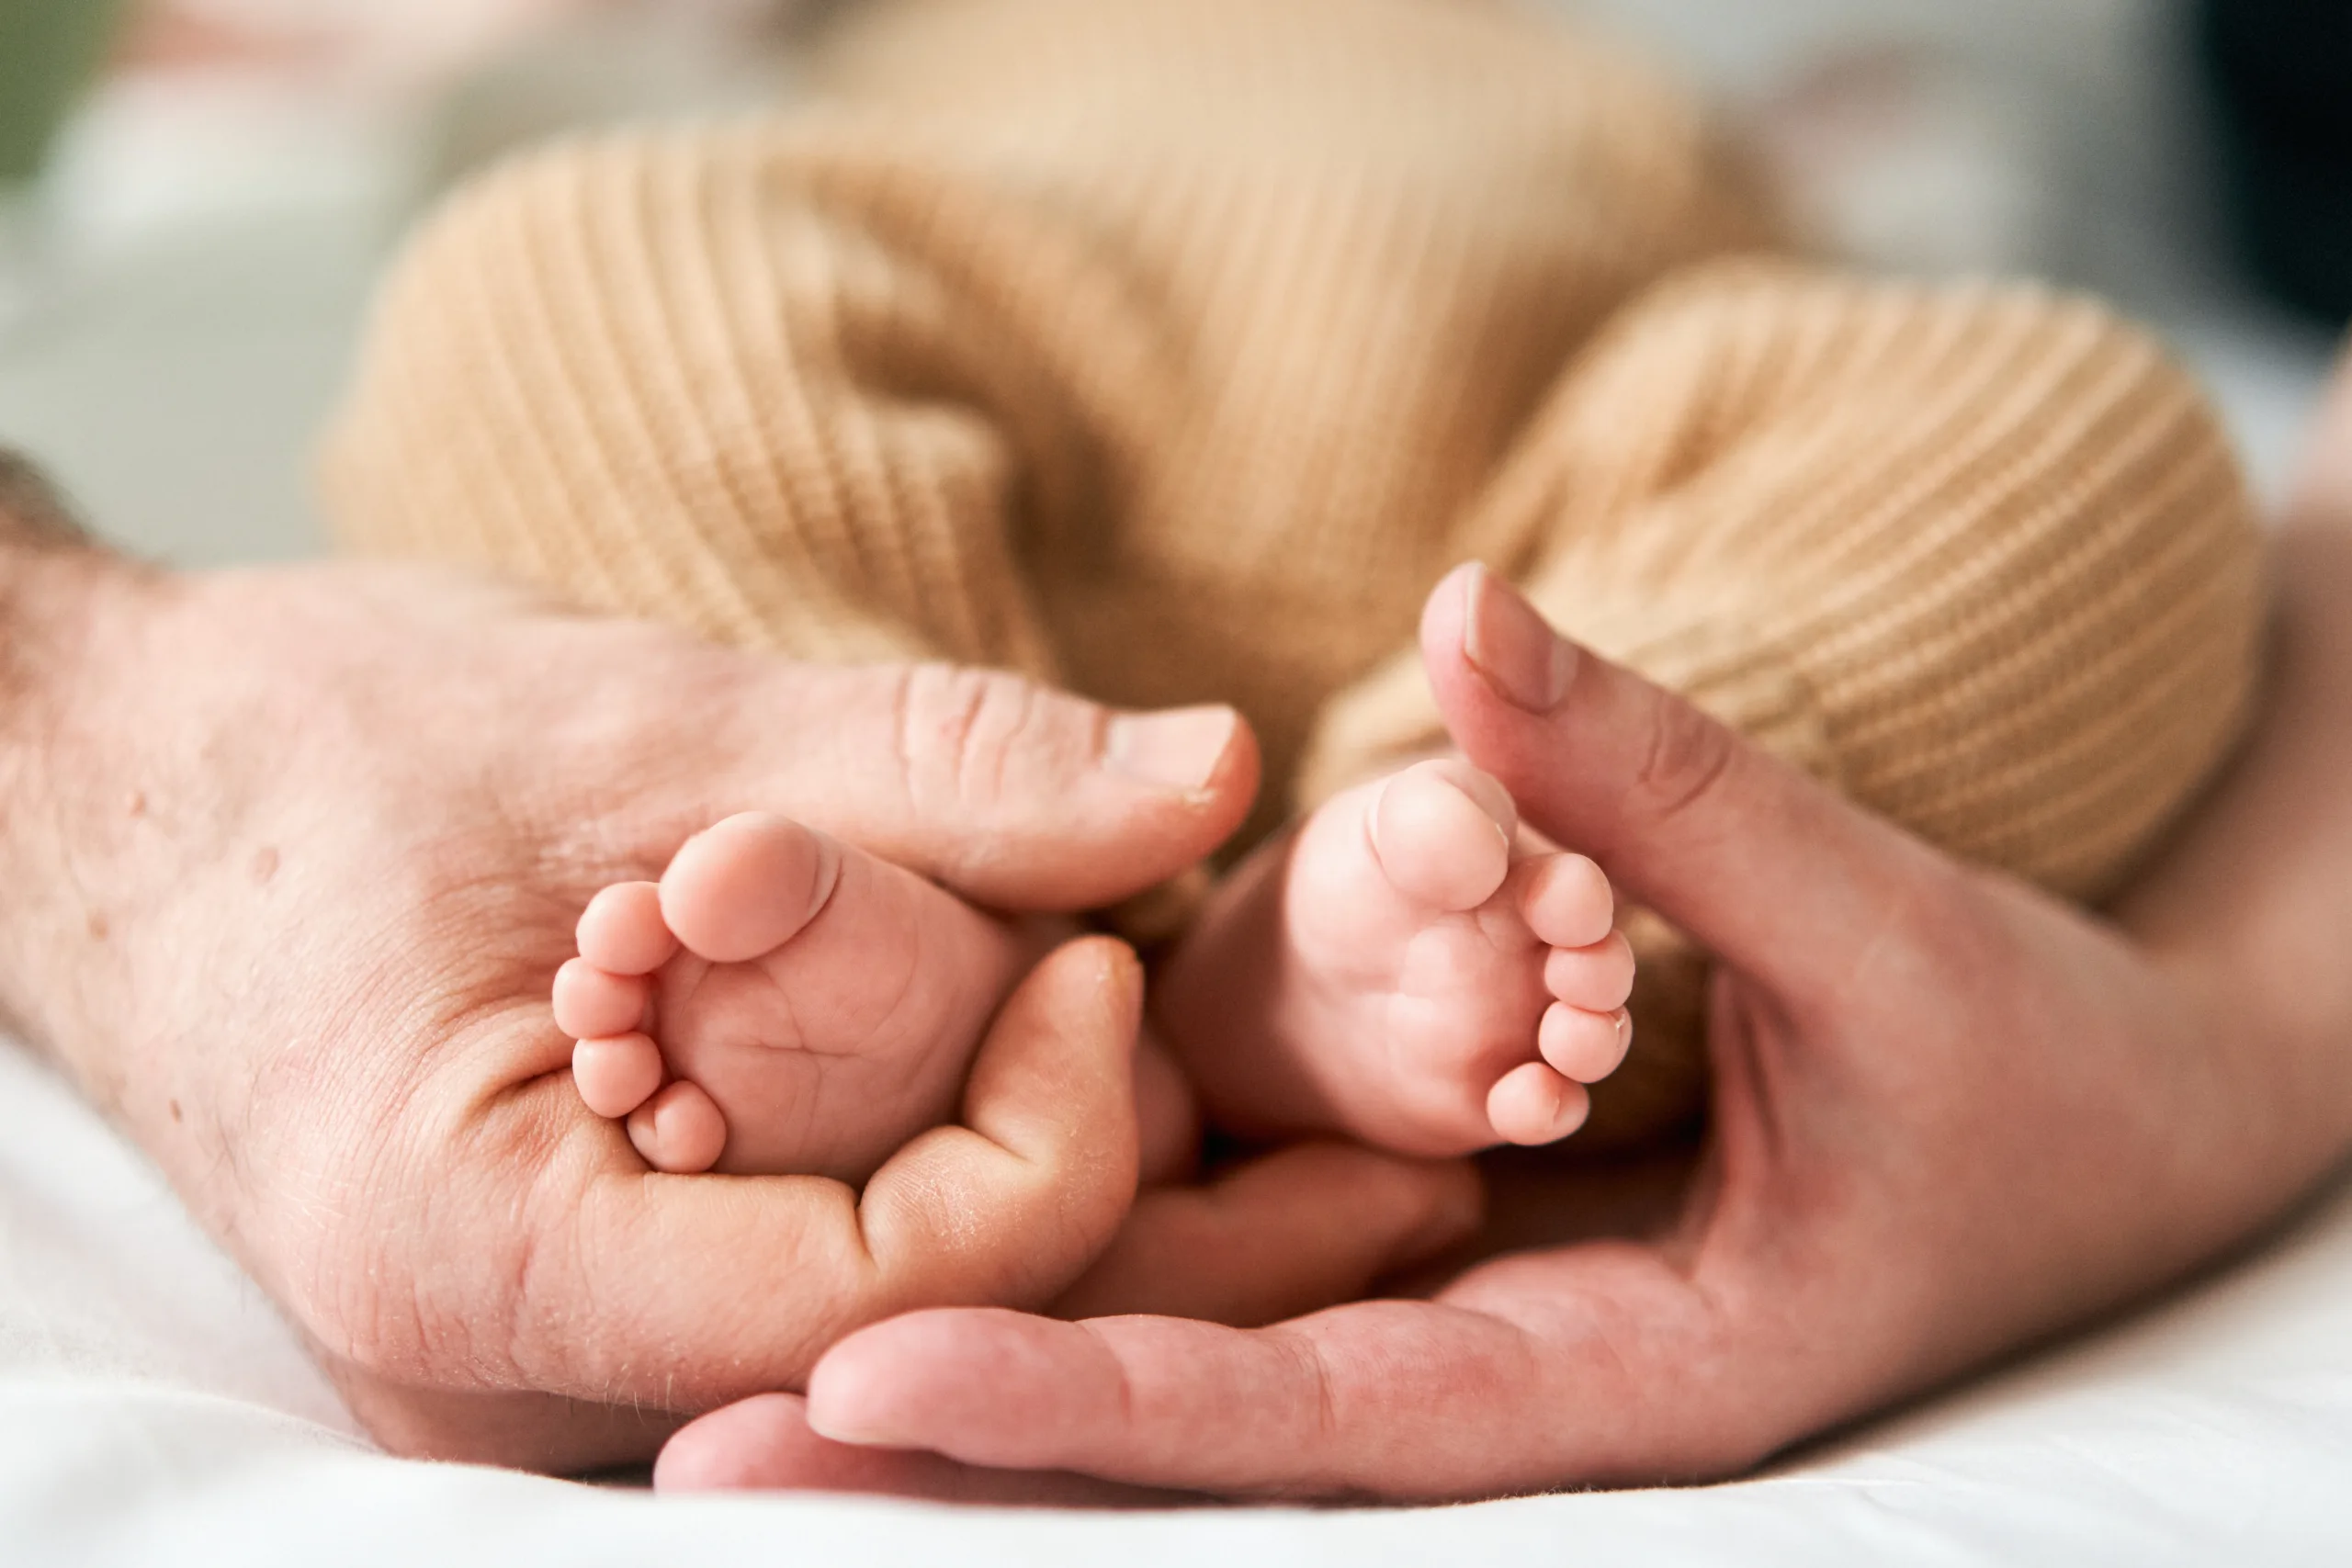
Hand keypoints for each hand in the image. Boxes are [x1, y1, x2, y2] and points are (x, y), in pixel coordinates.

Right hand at [0, 544, 1473, 1471]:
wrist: (135, 795)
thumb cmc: (332, 740)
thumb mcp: (646, 728)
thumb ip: (935, 771)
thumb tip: (1215, 772)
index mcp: (478, 1256)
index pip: (872, 1281)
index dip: (1038, 1128)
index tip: (1106, 963)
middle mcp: (509, 1376)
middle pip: (915, 1348)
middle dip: (1170, 1251)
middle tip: (1421, 1160)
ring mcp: (549, 1367)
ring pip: (890, 1332)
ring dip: (1103, 1235)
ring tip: (1350, 1162)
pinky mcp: (598, 1306)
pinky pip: (829, 1280)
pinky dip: (975, 1198)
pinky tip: (1132, 1124)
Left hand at [665, 557, 2351, 1499]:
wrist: (2112, 1120)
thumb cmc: (2030, 1049)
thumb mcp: (1871, 917)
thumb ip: (1661, 790)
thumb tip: (1463, 625)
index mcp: (1625, 1374)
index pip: (1318, 1415)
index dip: (1094, 1407)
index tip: (869, 1384)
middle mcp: (1508, 1374)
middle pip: (1209, 1439)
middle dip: (971, 1460)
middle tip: (707, 1467)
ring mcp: (1464, 1318)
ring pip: (1203, 1375)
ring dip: (989, 1386)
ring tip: (733, 1412)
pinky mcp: (1443, 1242)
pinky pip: (1254, 1273)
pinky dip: (1091, 1292)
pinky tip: (915, 1272)